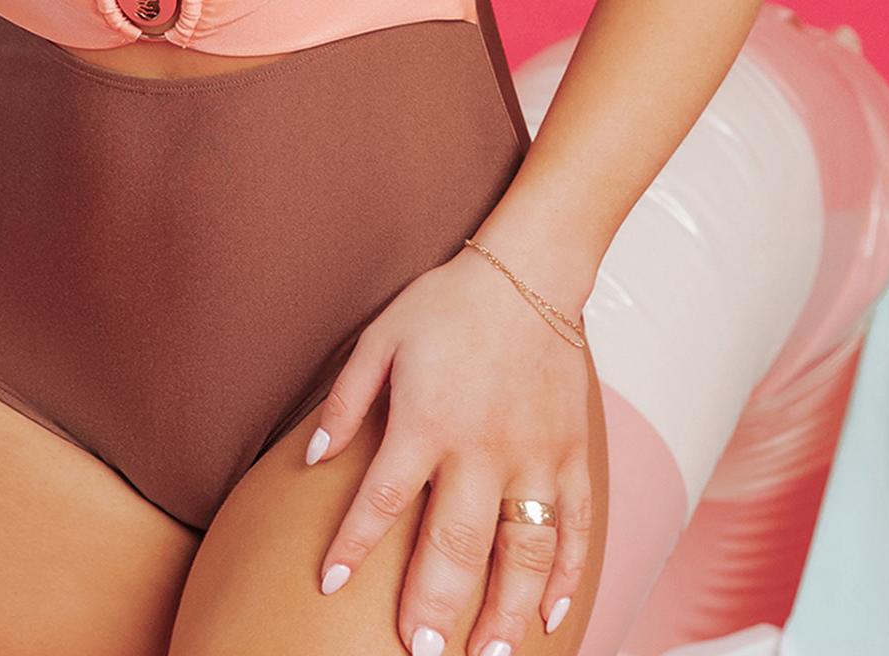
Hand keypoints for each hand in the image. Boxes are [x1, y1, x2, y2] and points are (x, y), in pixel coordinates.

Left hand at [306, 248, 593, 653]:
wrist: (530, 270)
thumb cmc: (448, 303)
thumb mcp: (380, 337)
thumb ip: (346, 401)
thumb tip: (312, 459)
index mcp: (427, 420)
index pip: (383, 500)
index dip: (353, 546)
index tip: (331, 587)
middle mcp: (482, 448)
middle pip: (455, 546)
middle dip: (433, 608)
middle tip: (417, 653)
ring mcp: (534, 456)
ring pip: (523, 553)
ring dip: (503, 613)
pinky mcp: (572, 455)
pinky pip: (575, 528)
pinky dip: (566, 577)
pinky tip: (549, 616)